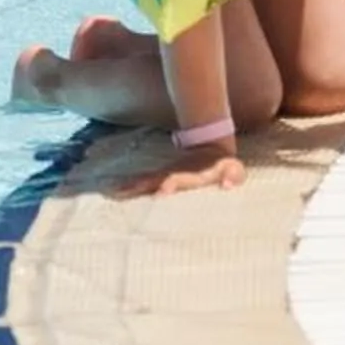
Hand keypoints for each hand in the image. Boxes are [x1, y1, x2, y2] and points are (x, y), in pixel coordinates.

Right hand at [118, 143, 245, 197]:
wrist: (210, 150)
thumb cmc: (223, 166)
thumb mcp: (233, 170)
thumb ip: (232, 175)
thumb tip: (227, 185)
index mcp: (189, 175)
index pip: (178, 179)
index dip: (171, 183)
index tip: (163, 189)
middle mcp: (171, 176)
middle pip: (153, 181)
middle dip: (139, 188)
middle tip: (121, 195)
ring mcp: (162, 178)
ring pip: (142, 184)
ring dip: (128, 190)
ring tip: (111, 195)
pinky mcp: (157, 182)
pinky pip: (140, 187)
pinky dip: (126, 190)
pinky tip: (112, 194)